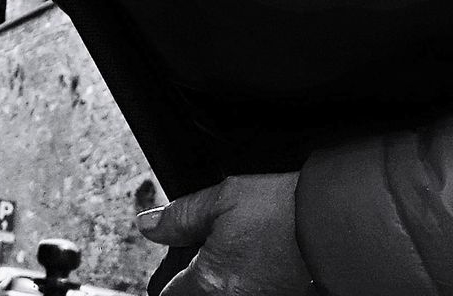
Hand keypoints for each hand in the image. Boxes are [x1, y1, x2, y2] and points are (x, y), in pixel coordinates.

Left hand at [137, 173, 312, 294]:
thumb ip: (180, 217)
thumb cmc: (283, 207)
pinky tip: (254, 263)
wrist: (336, 219)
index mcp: (214, 284)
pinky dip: (245, 285)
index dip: (167, 278)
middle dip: (193, 282)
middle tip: (201, 256)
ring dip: (221, 283)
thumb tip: (149, 226)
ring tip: (233, 255)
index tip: (173, 263)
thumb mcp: (220, 199)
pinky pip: (253, 295)